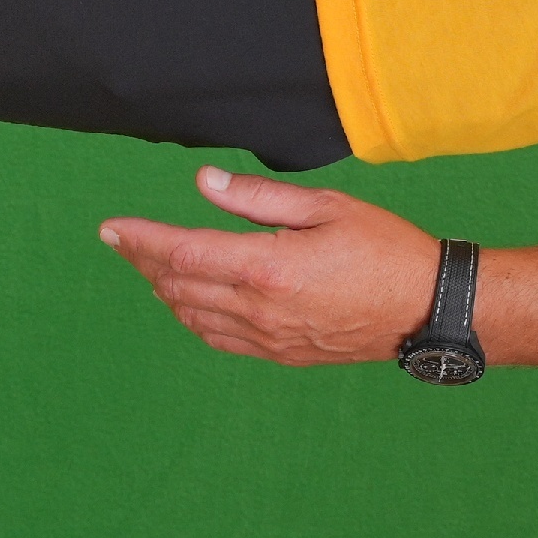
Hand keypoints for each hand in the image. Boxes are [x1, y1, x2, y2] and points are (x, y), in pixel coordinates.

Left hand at [101, 168, 444, 365]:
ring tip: (149, 264)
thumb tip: (205, 184)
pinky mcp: (280, 354)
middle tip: (122, 239)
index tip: (112, 227)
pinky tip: (188, 299)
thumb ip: (260, 199)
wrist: (425, 309)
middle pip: (178, 285)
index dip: (141, 238)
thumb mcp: (328, 207)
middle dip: (143, 260)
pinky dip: (192, 315)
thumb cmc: (385, 249)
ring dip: (164, 288)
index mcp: (268, 268)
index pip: (183, 252)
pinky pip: (218, 338)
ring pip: (192, 315)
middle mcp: (259, 309)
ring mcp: (268, 338)